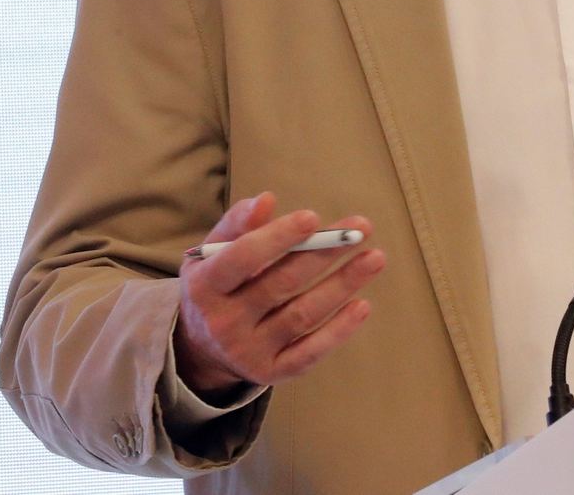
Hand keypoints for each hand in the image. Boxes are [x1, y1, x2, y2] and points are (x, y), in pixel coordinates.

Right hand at [173, 192, 384, 398]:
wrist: (199, 349)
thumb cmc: (216, 285)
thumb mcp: (212, 253)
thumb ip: (236, 225)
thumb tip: (266, 200)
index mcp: (204, 286)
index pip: (242, 258)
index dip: (277, 237)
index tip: (313, 217)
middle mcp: (223, 322)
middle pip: (281, 284)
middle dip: (324, 254)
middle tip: (361, 228)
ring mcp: (247, 351)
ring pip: (301, 316)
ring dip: (342, 285)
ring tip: (375, 258)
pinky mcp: (270, 373)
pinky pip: (308, 352)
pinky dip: (337, 330)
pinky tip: (362, 305)